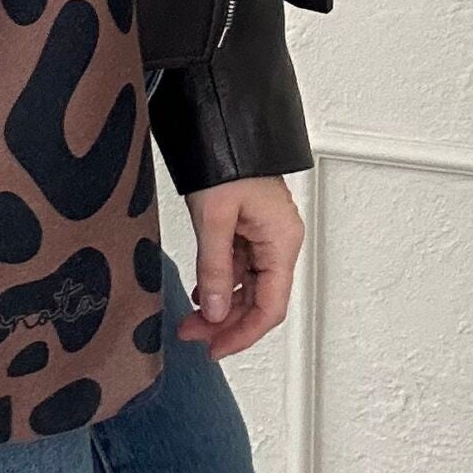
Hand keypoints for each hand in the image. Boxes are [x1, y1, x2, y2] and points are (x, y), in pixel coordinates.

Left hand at [174, 175, 303, 360]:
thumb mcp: (214, 218)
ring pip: (246, 286)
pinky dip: (218, 283)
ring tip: (190, 319)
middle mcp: (279, 241)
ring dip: (220, 305)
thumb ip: (213, 268)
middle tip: (192, 335)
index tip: (215, 349)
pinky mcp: (248, 227)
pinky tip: (199, 293)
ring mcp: (264, 235)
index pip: (270, 307)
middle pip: (259, 300)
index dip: (243, 335)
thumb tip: (214, 312)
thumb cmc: (227, 157)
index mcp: (282, 241)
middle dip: (226, 323)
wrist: (221, 123)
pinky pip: (238, 267)